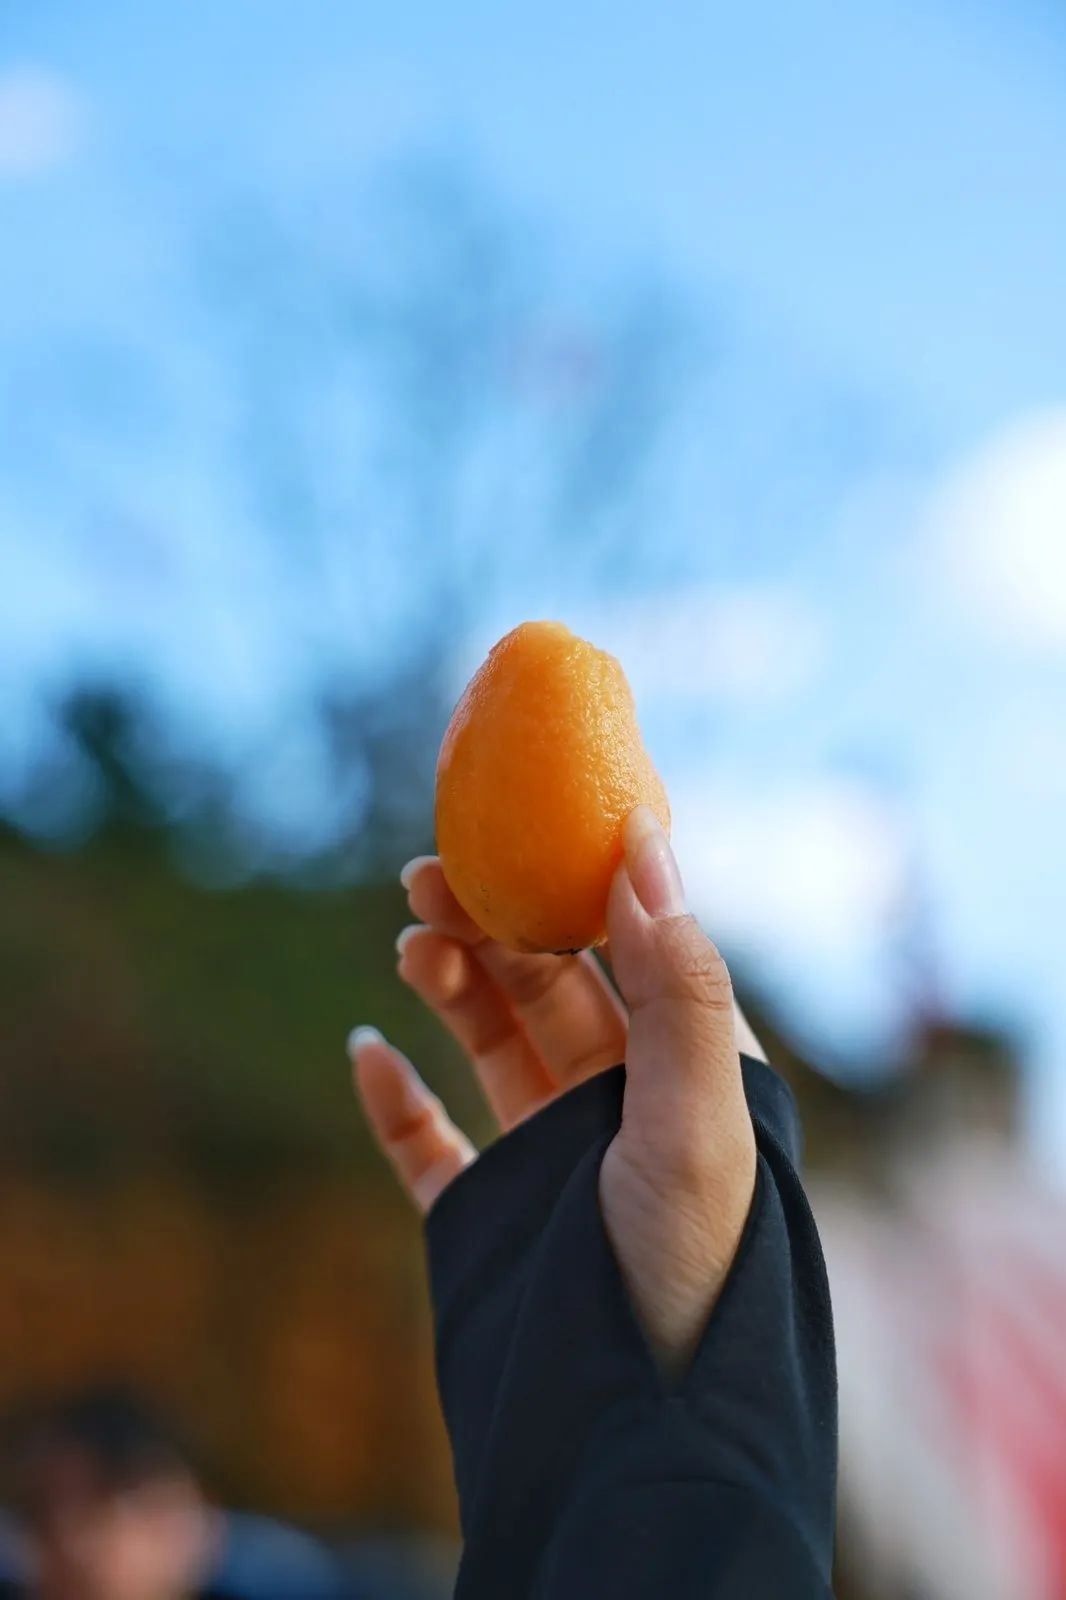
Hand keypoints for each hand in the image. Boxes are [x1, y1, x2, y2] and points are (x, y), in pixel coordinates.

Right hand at [351, 806, 759, 1374]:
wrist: (637, 1436)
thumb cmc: (693, 1273)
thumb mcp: (699, 1123)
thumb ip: (679, 984)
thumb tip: (644, 843)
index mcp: (691, 1074)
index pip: (631, 951)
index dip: (571, 888)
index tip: (514, 835)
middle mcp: (623, 1107)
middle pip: (550, 987)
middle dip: (493, 925)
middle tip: (429, 878)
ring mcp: (554, 1163)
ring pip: (494, 1046)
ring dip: (451, 987)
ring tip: (411, 947)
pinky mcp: (495, 1219)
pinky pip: (435, 1145)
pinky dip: (397, 1099)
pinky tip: (367, 1055)